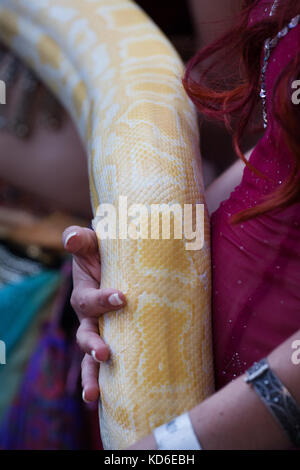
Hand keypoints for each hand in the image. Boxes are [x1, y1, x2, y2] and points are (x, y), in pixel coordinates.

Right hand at [62, 226, 125, 402]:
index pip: (89, 301)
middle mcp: (89, 318)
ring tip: (92, 396)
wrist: (118, 266)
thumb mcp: (91, 243)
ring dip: (92, 375)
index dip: (103, 300)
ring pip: (91, 357)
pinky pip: (108, 365)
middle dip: (92, 346)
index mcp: (84, 295)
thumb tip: (70, 238)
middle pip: (85, 336)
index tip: (123, 297)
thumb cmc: (103, 254)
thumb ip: (79, 239)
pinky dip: (108, 382)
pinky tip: (115, 401)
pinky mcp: (117, 341)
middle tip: (104, 354)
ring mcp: (101, 332)